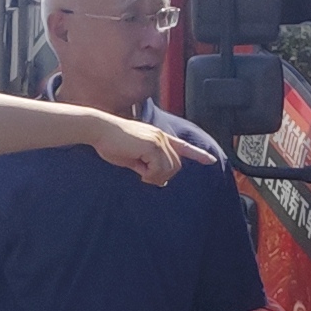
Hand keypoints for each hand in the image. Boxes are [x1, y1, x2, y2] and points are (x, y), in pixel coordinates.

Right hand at [85, 111, 199, 185]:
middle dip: (163, 175)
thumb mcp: (132, 158)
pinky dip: (150, 174)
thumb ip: (147, 166)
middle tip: (144, 177)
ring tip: (140, 173)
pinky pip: (159, 168)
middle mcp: (162, 137)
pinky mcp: (152, 145)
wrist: (99, 129)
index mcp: (158, 137)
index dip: (197, 154)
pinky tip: (139, 171)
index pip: (182, 146)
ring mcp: (158, 140)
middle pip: (176, 165)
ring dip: (155, 176)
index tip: (211, 160)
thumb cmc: (110, 142)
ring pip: (169, 168)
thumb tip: (160, 181)